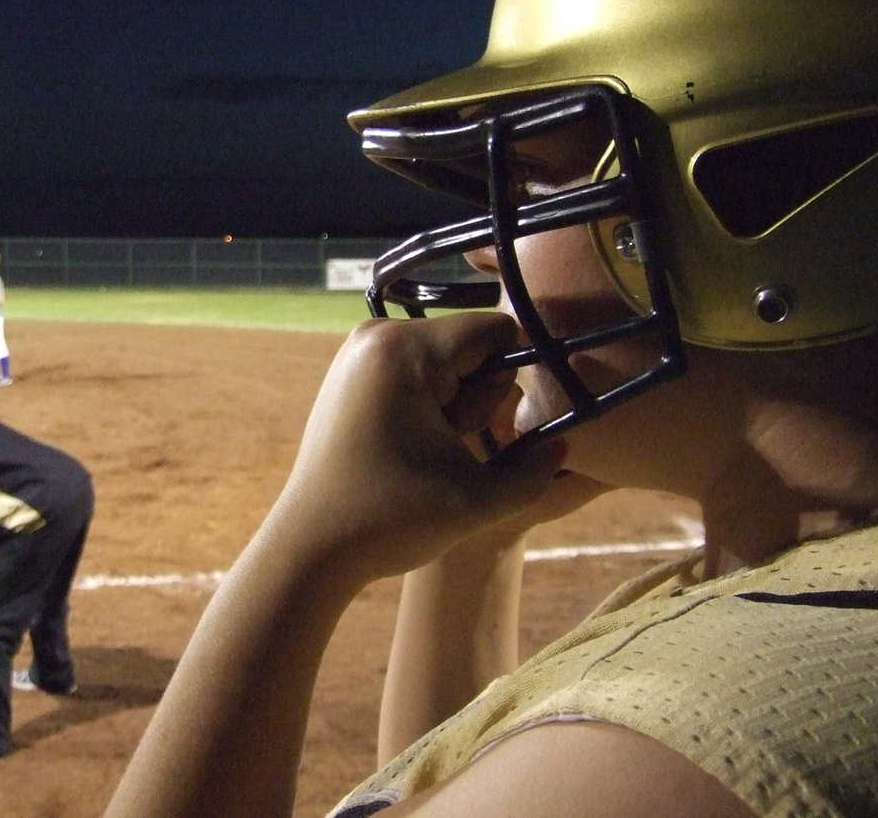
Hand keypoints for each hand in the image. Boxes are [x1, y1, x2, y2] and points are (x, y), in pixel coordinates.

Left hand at [268, 312, 563, 585]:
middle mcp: (377, 332)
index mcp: (404, 347)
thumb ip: (535, 470)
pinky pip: (420, 371)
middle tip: (442, 449)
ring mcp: (360, 350)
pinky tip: (405, 448)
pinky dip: (427, 407)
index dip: (509, 384)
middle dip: (474, 399)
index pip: (498, 332)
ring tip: (421, 451)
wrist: (311, 546)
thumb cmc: (390, 520)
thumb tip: (567, 442)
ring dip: (453, 406)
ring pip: (448, 361)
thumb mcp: (478, 501)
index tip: (478, 434)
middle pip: (472, 345)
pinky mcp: (353, 371)